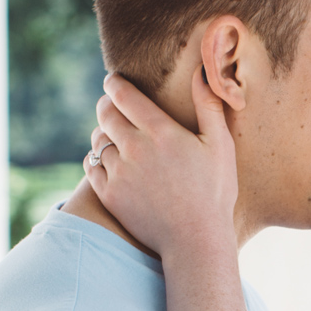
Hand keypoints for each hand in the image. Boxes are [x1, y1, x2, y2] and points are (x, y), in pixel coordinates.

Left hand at [87, 69, 237, 257]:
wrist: (196, 240)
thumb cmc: (214, 192)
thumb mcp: (220, 145)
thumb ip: (208, 105)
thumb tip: (201, 70)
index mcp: (161, 132)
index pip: (124, 95)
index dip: (114, 84)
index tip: (112, 81)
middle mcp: (135, 148)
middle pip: (105, 113)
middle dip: (106, 104)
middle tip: (111, 105)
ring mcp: (119, 173)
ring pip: (97, 140)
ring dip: (103, 133)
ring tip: (113, 136)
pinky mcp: (109, 195)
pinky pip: (91, 166)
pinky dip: (96, 159)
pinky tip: (109, 162)